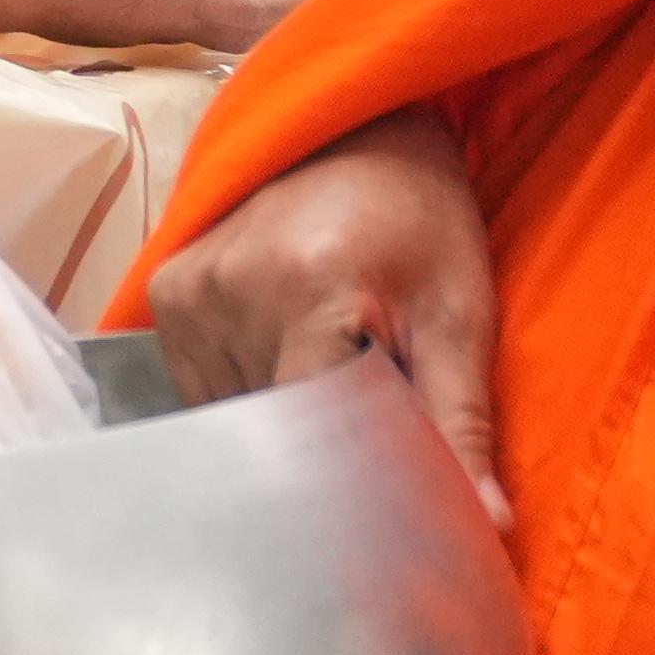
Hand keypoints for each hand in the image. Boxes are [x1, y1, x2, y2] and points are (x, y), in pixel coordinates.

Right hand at [149, 107, 503, 518]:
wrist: (361, 128)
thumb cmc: (422, 220)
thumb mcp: (461, 316)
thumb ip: (462, 424)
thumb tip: (486, 526)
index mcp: (312, 294)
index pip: (313, 438)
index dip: (351, 480)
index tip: (384, 500)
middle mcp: (233, 290)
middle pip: (272, 432)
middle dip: (320, 451)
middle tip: (367, 429)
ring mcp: (189, 291)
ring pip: (232, 417)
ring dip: (280, 420)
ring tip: (327, 374)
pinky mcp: (167, 292)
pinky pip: (201, 385)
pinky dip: (245, 390)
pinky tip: (286, 351)